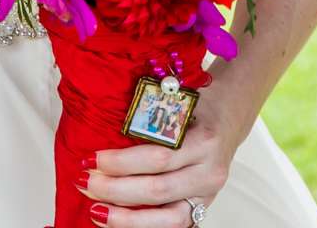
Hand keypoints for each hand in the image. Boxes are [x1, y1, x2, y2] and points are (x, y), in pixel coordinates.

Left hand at [83, 118, 234, 227]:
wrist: (230, 116)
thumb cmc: (200, 105)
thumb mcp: (177, 101)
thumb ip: (149, 118)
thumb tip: (99, 130)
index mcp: (205, 140)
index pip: (158, 158)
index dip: (120, 163)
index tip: (92, 159)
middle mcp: (209, 172)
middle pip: (158, 190)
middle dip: (115, 190)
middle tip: (85, 182)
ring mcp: (208, 195)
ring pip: (167, 219)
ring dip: (126, 219)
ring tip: (96, 211)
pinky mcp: (202, 208)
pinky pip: (173, 225)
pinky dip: (142, 225)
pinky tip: (117, 220)